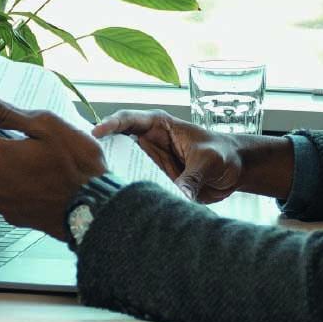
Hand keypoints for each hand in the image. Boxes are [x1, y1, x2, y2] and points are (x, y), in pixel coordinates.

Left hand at [0, 90, 106, 241]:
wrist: (94, 206)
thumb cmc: (74, 164)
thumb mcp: (44, 125)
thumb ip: (3, 112)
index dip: (9, 131)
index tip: (31, 135)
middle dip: (11, 153)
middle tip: (42, 153)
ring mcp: (0, 203)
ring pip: (0, 178)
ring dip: (16, 172)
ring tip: (45, 172)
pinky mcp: (12, 217)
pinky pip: (10, 196)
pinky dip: (22, 191)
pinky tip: (44, 188)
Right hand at [93, 110, 245, 203]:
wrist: (236, 172)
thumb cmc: (224, 154)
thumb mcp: (209, 161)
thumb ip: (192, 176)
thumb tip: (180, 194)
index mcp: (160, 126)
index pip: (129, 120)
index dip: (110, 124)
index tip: (97, 134)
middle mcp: (150, 143)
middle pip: (117, 144)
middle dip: (102, 152)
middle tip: (87, 163)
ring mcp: (150, 163)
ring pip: (124, 167)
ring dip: (113, 175)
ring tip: (97, 186)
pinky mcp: (155, 181)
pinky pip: (137, 186)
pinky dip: (128, 193)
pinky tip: (118, 201)